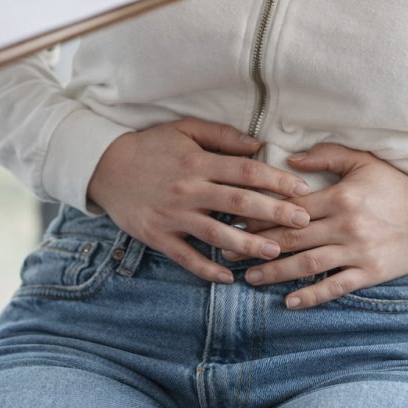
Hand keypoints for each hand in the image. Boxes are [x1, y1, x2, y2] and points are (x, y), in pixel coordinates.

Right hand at [87, 119, 313, 284]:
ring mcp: (172, 215)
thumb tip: (258, 146)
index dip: (276, 180)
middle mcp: (188, 189)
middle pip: (238, 202)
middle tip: (303, 222)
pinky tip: (228, 277)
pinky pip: (186, 257)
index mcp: (197, 162)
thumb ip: (221, 136)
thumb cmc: (149, 146)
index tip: (302, 189)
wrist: (104, 167)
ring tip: (275, 252)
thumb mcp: (184, 130)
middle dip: (274, 213)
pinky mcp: (157, 235)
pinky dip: (206, 269)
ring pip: (216, 233)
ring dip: (248, 244)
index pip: (245, 171)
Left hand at [227, 144, 407, 308]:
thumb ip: (326, 156)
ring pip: (307, 264)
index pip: (290, 208)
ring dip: (275, 273)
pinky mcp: (369, 273)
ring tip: (250, 278)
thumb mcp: (363, 161)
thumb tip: (290, 160)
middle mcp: (345, 226)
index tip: (236, 219)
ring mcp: (356, 252)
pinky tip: (289, 302)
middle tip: (229, 251)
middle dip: (257, 246)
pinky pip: (335, 286)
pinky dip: (312, 295)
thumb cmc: (394, 186)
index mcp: (339, 197)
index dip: (261, 214)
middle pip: (291, 238)